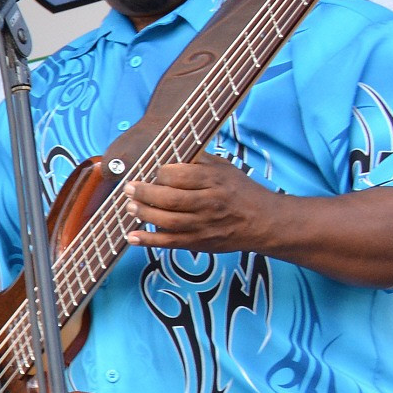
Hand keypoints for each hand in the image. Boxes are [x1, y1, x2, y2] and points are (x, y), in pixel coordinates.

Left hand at [125, 155, 281, 253]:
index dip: (161, 173)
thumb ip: (197, 159)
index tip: (153, 172)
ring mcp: (204, 225)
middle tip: (129, 188)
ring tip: (129, 206)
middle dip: (144, 193)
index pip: (180, 175)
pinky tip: (132, 236)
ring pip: (168, 221)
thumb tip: (168, 149)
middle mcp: (210, 203)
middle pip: (170, 199)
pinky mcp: (200, 243)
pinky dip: (149, 240)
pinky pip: (171, 242)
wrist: (263, 221)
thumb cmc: (239, 190)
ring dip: (143, 214)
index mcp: (215, 181)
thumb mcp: (223, 168)